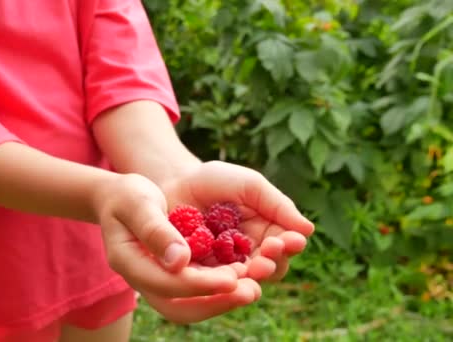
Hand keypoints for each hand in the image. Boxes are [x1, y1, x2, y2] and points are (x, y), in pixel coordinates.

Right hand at [93, 173, 252, 300]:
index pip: (167, 284)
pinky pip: (196, 292)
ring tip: (253, 287)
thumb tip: (179, 261)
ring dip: (222, 300)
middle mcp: (143, 280)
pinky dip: (220, 289)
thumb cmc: (126, 196)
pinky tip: (244, 275)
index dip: (201, 285)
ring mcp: (157, 282)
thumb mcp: (137, 203)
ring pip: (190, 305)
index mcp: (129, 263)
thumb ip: (155, 230)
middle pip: (180, 307)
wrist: (118, 200)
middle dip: (217, 303)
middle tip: (251, 291)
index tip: (232, 278)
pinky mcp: (172, 277)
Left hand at [160, 161, 314, 281]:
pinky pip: (215, 284)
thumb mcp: (249, 185)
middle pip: (270, 268)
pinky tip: (224, 278)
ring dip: (250, 277)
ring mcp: (227, 267)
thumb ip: (277, 205)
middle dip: (270, 263)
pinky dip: (221, 282)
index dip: (289, 245)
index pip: (286, 245)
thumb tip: (309, 229)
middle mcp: (251, 254)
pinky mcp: (202, 275)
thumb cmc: (214, 180)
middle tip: (266, 257)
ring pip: (245, 281)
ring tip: (250, 270)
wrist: (172, 183)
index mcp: (268, 232)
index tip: (288, 240)